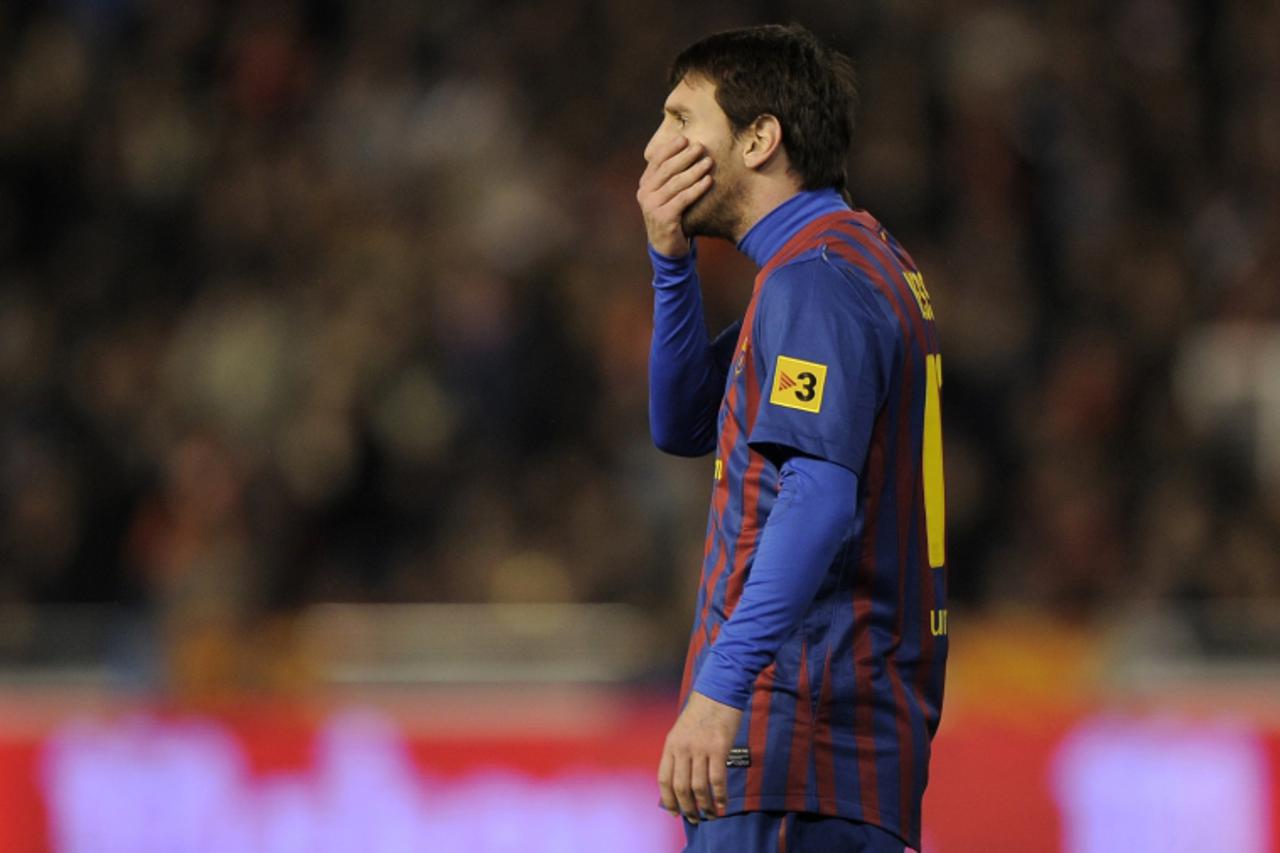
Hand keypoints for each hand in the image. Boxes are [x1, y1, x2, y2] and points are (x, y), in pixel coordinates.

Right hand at [636, 135, 713, 257]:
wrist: (667, 248)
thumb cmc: (673, 217)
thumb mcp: (667, 196)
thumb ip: (670, 178)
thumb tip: (687, 150)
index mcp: (645, 185)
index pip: (656, 161)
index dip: (670, 148)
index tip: (684, 138)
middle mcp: (645, 194)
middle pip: (667, 170)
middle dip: (685, 156)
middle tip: (700, 147)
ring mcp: (652, 207)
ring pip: (676, 183)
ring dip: (694, 170)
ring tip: (709, 162)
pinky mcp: (664, 218)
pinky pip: (683, 199)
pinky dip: (697, 188)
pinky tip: (708, 181)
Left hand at [657, 690, 742, 822]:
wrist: (718, 691)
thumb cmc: (702, 711)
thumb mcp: (681, 730)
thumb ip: (679, 752)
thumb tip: (682, 780)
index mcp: (671, 744)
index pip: (664, 779)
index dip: (668, 799)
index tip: (674, 813)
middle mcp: (682, 748)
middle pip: (680, 787)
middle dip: (687, 808)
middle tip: (695, 819)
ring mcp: (700, 748)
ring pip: (698, 787)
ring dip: (704, 806)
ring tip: (710, 815)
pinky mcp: (718, 748)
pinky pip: (717, 779)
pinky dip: (720, 796)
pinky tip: (723, 804)